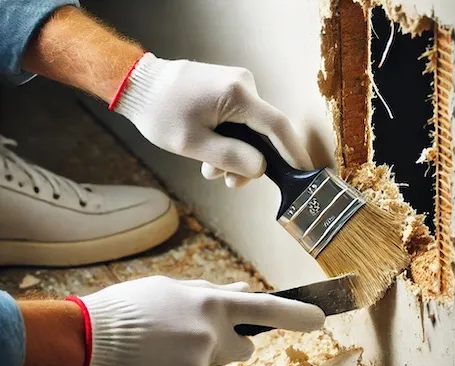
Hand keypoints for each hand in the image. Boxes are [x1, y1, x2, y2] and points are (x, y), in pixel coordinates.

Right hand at [59, 276, 324, 365]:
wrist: (88, 338)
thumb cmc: (129, 307)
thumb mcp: (171, 289)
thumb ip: (210, 293)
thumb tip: (242, 291)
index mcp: (210, 305)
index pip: (265, 307)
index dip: (295, 313)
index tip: (319, 318)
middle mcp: (210, 336)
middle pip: (243, 348)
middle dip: (229, 344)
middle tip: (197, 337)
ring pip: (209, 365)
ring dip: (193, 358)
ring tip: (158, 347)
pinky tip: (150, 365)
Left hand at [112, 53, 312, 187]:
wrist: (139, 86)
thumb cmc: (160, 113)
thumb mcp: (193, 144)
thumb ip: (230, 157)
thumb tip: (261, 168)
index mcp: (237, 94)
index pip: (278, 127)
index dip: (294, 153)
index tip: (304, 173)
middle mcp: (243, 85)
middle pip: (264, 133)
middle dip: (249, 162)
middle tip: (229, 182)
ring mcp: (237, 85)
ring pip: (251, 131)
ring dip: (234, 155)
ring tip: (208, 168)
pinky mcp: (229, 90)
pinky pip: (240, 122)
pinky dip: (229, 142)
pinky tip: (209, 155)